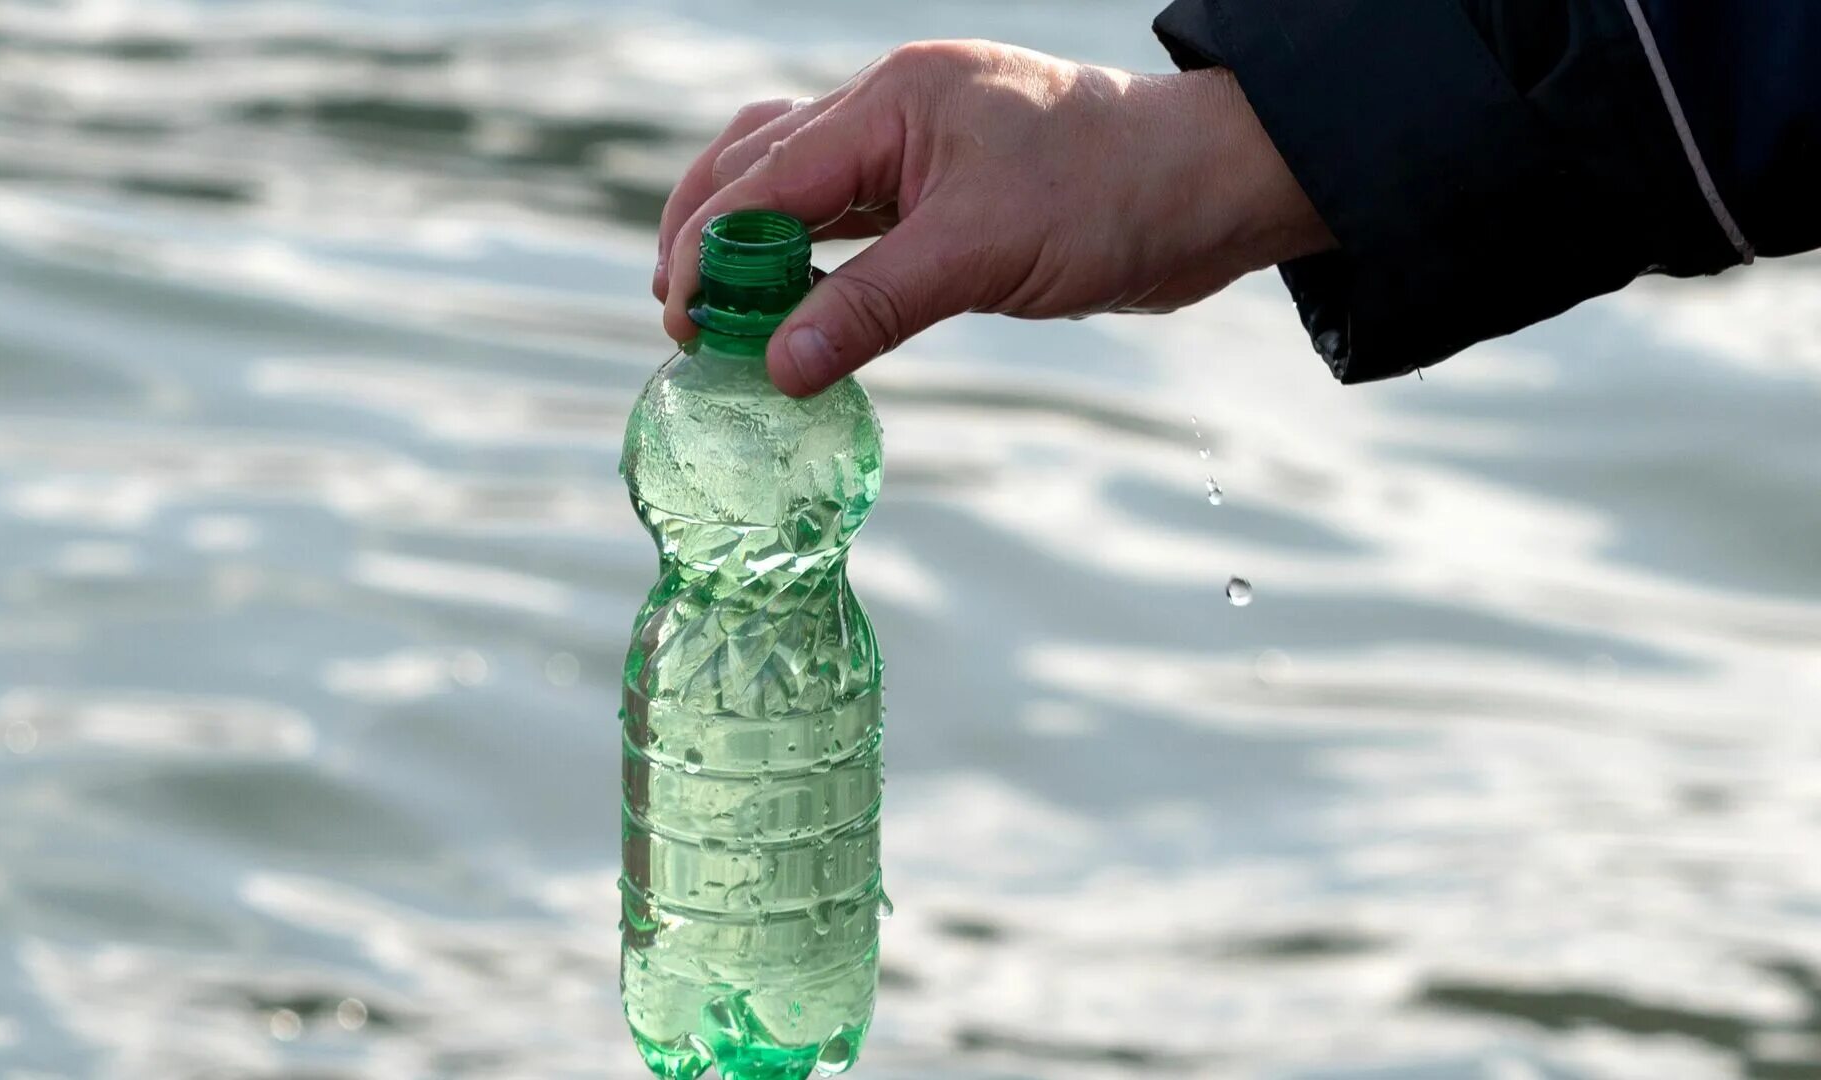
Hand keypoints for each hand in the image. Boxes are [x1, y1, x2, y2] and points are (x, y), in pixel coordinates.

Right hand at [655, 40, 1333, 395]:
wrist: (1207, 191)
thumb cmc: (1112, 197)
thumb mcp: (983, 253)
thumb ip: (874, 305)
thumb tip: (779, 366)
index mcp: (893, 102)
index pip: (767, 177)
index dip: (711, 250)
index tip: (681, 321)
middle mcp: (891, 115)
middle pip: (760, 165)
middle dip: (709, 239)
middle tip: (681, 319)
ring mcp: (916, 152)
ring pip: (797, 189)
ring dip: (750, 247)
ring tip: (716, 313)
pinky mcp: (943, 195)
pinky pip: (849, 220)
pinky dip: (808, 262)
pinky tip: (792, 306)